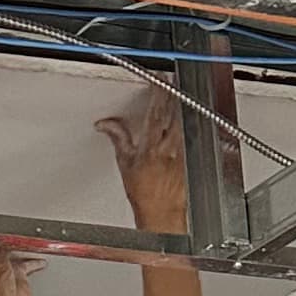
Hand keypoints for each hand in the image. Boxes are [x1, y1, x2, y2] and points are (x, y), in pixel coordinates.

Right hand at [97, 85, 189, 234]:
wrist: (161, 214)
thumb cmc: (144, 194)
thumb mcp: (125, 163)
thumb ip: (117, 138)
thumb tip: (105, 124)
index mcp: (151, 146)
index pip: (156, 111)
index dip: (159, 93)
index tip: (160, 81)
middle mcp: (168, 147)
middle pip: (172, 113)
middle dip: (171, 94)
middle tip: (170, 81)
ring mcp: (181, 152)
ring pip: (182, 121)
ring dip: (180, 106)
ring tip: (177, 93)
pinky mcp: (190, 157)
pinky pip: (188, 134)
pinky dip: (186, 122)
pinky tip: (185, 115)